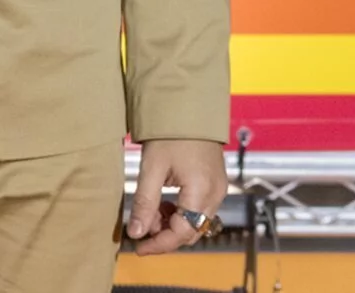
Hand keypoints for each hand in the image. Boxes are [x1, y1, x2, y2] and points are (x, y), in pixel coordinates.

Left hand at [125, 138, 226, 254]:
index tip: (138, 247)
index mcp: (201, 192)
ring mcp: (218, 190)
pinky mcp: (215, 183)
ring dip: (172, 224)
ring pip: (195, 222)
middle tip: (140, 230)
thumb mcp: (152, 167)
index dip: (158, 244)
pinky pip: (199, 210)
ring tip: (149, 211)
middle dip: (165, 235)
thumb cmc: (171, 133)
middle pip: (191, 232)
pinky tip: (163, 203)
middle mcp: (215, 195)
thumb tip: (136, 232)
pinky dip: (181, 213)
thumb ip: (145, 202)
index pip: (181, 233)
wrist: (190, 107)